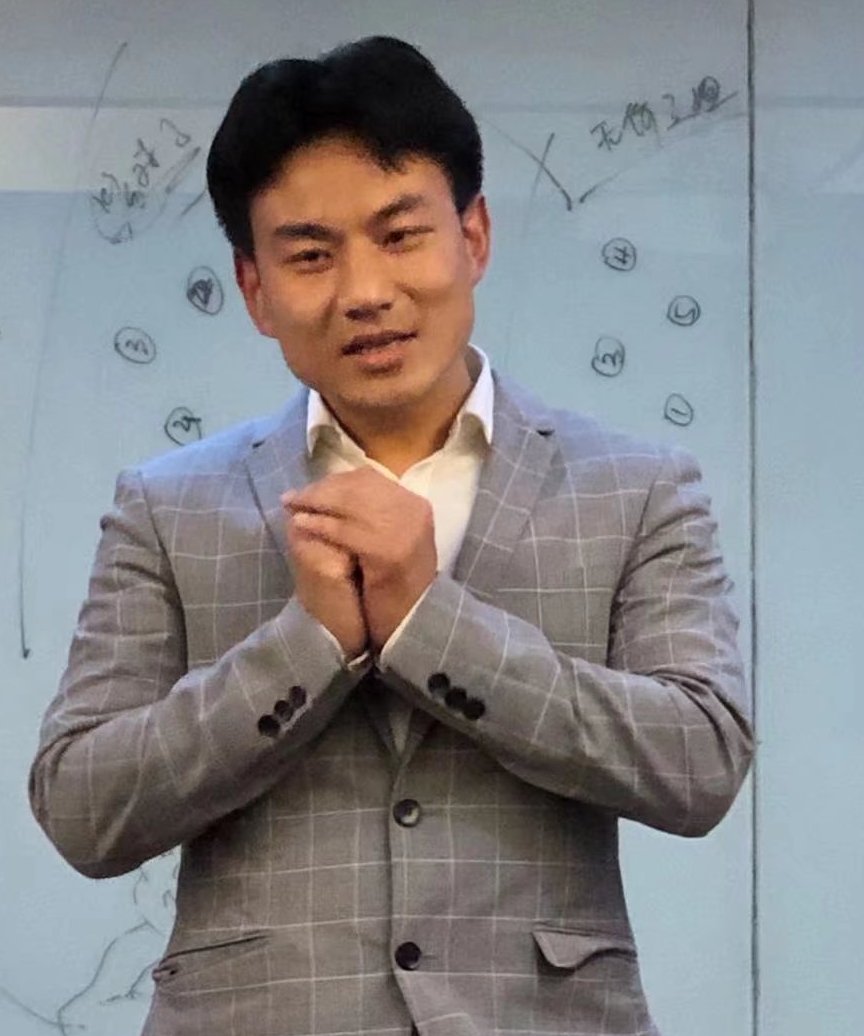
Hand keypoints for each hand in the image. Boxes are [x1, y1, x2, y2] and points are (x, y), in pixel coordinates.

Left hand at [284, 469, 436, 649]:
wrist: (412, 624)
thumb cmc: (395, 585)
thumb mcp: (387, 539)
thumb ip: (371, 514)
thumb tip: (333, 488)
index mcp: (414, 504)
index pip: (368, 479)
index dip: (334, 481)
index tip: (308, 487)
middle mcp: (414, 510)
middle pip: (358, 485)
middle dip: (321, 489)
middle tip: (292, 495)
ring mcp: (406, 531)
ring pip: (351, 502)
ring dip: (316, 501)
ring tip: (291, 505)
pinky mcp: (391, 553)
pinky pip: (347, 530)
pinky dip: (321, 524)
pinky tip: (300, 524)